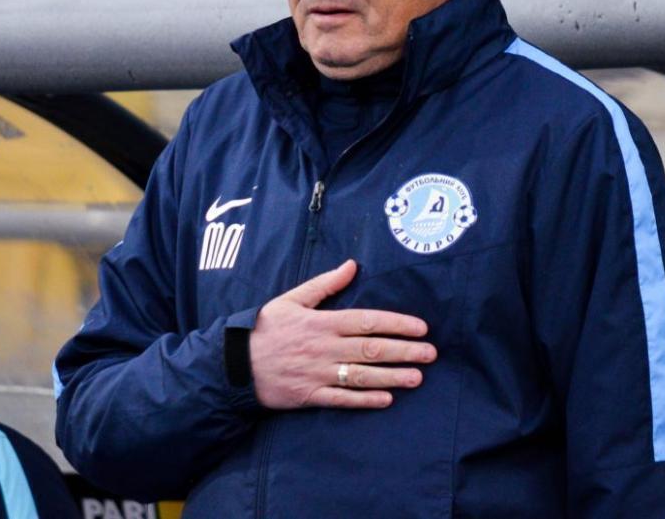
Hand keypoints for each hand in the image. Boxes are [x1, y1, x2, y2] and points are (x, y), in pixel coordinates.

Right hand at [249, 259, 436, 408]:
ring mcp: (318, 373)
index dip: (397, 324)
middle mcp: (324, 348)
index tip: (421, 328)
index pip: (367, 320)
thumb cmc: (265, 328)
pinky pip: (342, 399)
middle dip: (404, 351)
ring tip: (417, 377)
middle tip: (430, 354)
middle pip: (371, 349)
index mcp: (322, 322)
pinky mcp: (310, 395)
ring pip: (362, 375)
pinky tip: (387, 399)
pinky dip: (365, 400)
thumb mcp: (292, 299)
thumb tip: (352, 265)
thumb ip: (325, 284)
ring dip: (392, 376)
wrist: (234, 364)